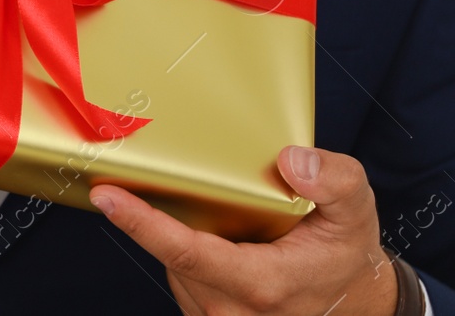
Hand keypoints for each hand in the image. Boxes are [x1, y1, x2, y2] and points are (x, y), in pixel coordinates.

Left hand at [91, 146, 403, 315]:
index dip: (140, 223)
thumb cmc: (344, 251)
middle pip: (169, 251)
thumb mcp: (356, 209)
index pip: (186, 252)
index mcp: (263, 283)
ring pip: (171, 263)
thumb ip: (334, 181)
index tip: (106, 195)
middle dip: (153, 213)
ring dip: (177, 231)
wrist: (353, 299)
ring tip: (212, 211)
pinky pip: (179, 273)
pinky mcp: (207, 313)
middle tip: (146, 175)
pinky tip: (207, 230)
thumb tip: (291, 162)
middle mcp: (232, 309)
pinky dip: (182, 248)